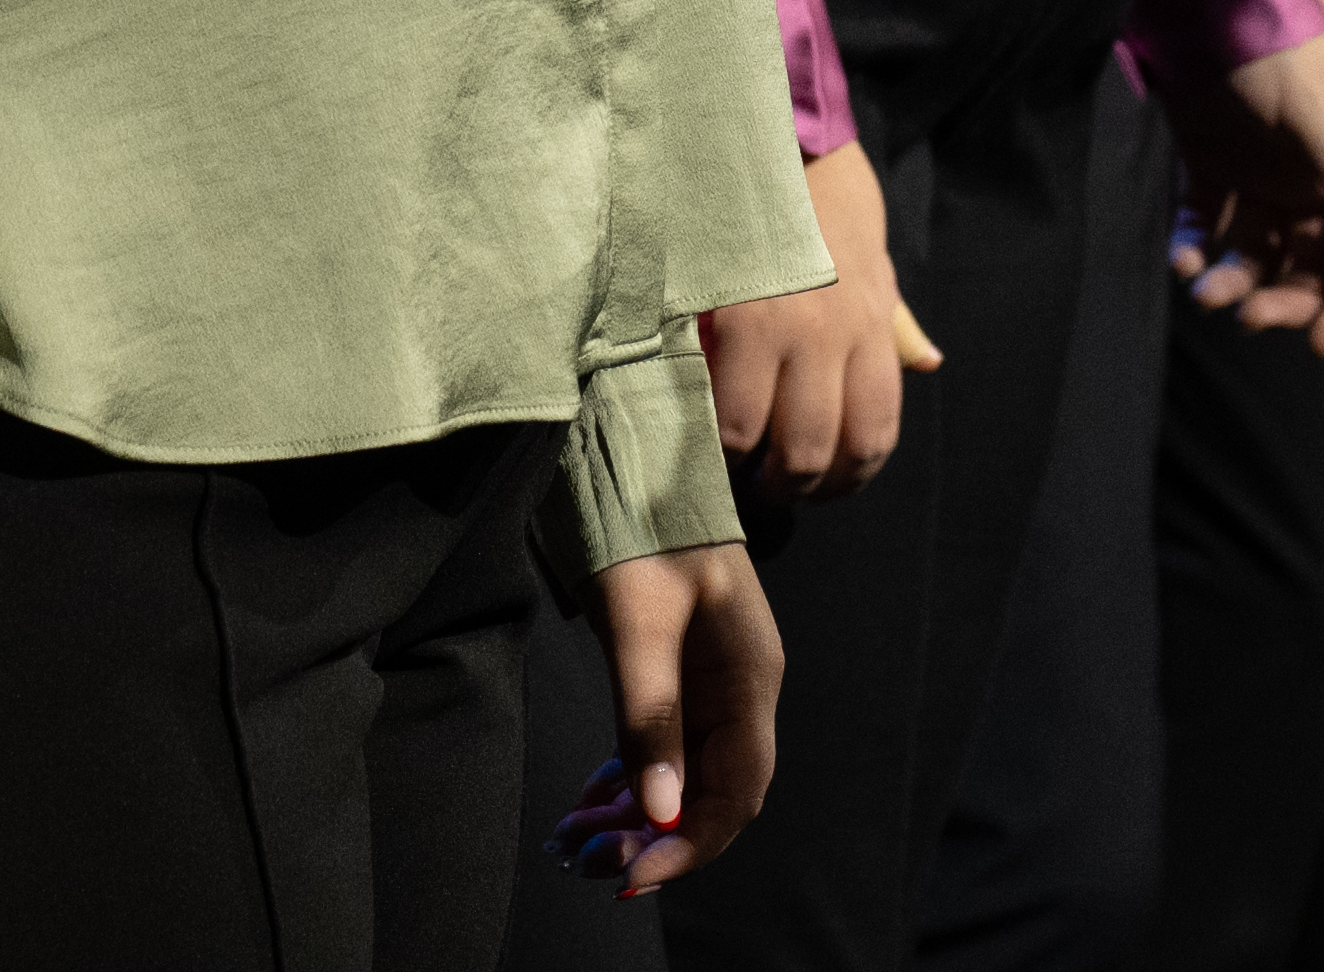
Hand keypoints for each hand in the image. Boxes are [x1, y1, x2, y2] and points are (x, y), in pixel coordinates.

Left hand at [556, 541, 780, 891]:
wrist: (632, 451)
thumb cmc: (643, 521)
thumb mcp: (638, 617)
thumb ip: (650, 714)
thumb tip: (658, 810)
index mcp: (750, 676)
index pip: (737, 790)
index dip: (690, 842)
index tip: (633, 872)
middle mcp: (740, 688)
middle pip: (710, 793)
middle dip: (653, 836)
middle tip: (588, 862)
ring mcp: (711, 683)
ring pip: (680, 777)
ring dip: (633, 816)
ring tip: (573, 841)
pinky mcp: (679, 674)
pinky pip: (660, 749)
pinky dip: (625, 782)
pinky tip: (587, 804)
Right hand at [699, 143, 919, 492]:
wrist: (779, 138)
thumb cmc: (823, 204)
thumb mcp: (873, 261)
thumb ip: (894, 322)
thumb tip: (928, 363)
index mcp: (874, 324)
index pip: (875, 432)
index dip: (848, 479)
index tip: (822, 487)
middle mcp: (839, 334)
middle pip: (822, 450)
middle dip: (793, 488)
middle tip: (768, 490)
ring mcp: (789, 328)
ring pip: (773, 442)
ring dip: (750, 473)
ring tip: (731, 468)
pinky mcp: (737, 315)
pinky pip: (725, 408)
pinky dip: (713, 437)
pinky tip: (702, 434)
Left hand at [1160, 22, 1323, 352]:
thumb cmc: (1277, 29)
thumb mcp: (1319, 96)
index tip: (1320, 344)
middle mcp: (1309, 177)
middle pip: (1310, 265)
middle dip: (1285, 300)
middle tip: (1247, 315)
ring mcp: (1258, 169)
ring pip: (1255, 252)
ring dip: (1234, 280)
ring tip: (1204, 289)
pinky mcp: (1208, 157)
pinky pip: (1206, 220)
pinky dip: (1195, 246)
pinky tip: (1183, 256)